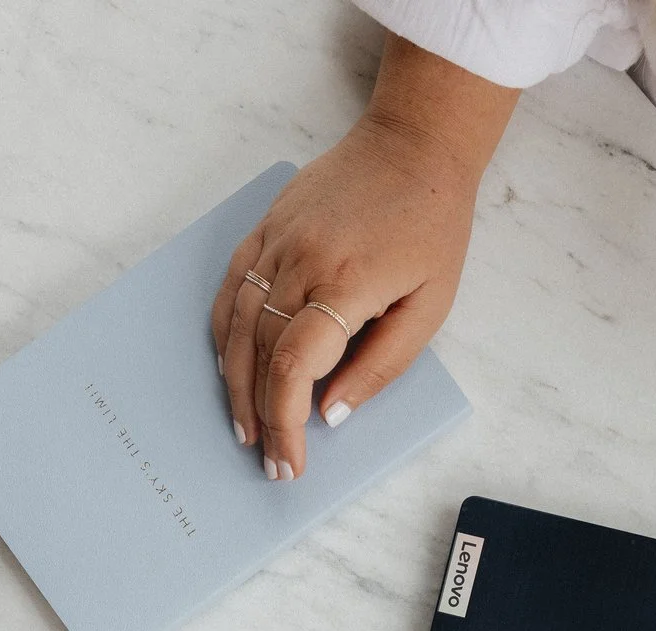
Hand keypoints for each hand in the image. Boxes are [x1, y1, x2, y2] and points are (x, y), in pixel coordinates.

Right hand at [211, 39, 515, 479]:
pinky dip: (223, 332)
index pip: (293, 368)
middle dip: (259, 416)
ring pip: (235, 325)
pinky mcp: (266, 227)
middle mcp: (300, 263)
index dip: (284, 422)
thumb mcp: (431, 306)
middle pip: (257, 354)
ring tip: (244, 426)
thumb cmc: (431, 226)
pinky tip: (228, 365)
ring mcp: (276, 242)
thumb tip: (331, 413)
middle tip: (267, 459)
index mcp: (345, 284)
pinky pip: (231, 287)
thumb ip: (381, 365)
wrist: (415, 144)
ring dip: (233, 383)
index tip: (290, 461)